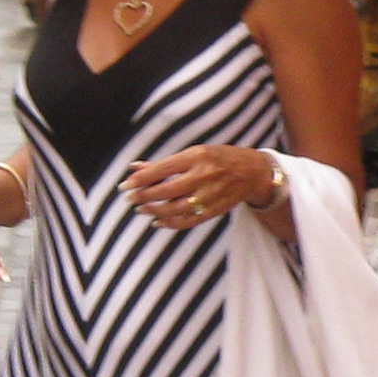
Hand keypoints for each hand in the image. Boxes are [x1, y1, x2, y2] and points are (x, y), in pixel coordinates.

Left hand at [121, 146, 271, 230]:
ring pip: (176, 208)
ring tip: (140, 209)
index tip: (125, 185)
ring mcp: (210, 194)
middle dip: (144, 196)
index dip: (141, 178)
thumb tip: (134, 168)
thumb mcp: (194, 153)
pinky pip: (189, 220)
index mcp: (197, 156)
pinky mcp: (215, 209)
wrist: (252, 172)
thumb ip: (164, 163)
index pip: (162, 168)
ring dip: (154, 210)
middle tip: (129, 198)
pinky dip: (171, 223)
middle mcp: (204, 175)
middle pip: (167, 190)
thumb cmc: (218, 158)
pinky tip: (157, 221)